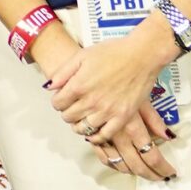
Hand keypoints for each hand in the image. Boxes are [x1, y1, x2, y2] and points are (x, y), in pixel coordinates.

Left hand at [45, 21, 179, 180]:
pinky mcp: (122, 117)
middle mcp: (91, 101)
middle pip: (68, 117)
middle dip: (66, 112)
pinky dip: (96, 137)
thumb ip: (63, 72)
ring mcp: (107, 111)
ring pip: (84, 129)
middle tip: (72, 107)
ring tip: (81, 119)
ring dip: (79, 125)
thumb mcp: (82, 56)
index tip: (62, 99)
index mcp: (79, 85)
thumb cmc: (112, 52)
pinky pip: (105, 135)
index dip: (57, 101)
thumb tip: (49, 87)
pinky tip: (94, 132)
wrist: (141, 56)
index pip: (57, 103)